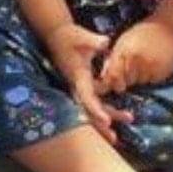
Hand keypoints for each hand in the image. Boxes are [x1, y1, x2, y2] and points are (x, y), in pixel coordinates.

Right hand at [45, 22, 132, 144]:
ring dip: (101, 122)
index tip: (107, 121)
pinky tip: (111, 121)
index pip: (87, 96)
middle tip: (115, 138)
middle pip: (87, 110)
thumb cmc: (70, 36)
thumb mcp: (84, 37)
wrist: (56, 34)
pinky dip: (99, 113)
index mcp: (78, 76)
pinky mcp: (78, 85)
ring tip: (116, 137)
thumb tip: (105, 43)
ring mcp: (76, 87)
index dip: (96, 109)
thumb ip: (96, 42)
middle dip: (99, 125)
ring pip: (87, 110)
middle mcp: (75, 85)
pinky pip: (88, 104)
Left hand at [99, 17, 172, 93]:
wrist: (169, 28)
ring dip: (137, 77)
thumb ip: (112, 58)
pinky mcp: (163, 74)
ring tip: (142, 62)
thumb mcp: (123, 41)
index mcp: (126, 53)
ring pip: (138, 82)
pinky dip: (149, 76)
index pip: (113, 75)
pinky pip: (151, 81)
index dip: (109, 81)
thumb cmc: (142, 32)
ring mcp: (152, 69)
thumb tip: (104, 75)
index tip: (107, 82)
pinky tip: (152, 63)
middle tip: (129, 66)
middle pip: (126, 81)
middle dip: (124, 78)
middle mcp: (139, 63)